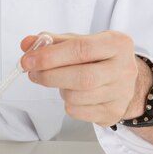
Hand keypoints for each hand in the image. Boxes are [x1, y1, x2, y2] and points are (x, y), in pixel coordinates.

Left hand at [19, 31, 143, 127]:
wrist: (125, 79)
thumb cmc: (97, 57)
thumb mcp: (79, 42)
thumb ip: (52, 41)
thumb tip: (26, 44)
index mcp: (116, 43)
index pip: (80, 49)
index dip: (50, 56)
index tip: (27, 60)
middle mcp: (124, 68)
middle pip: (81, 77)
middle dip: (49, 76)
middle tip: (33, 73)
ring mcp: (121, 93)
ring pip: (76, 97)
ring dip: (59, 89)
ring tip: (62, 82)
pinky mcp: (114, 112)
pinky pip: (78, 111)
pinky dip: (67, 103)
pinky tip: (73, 94)